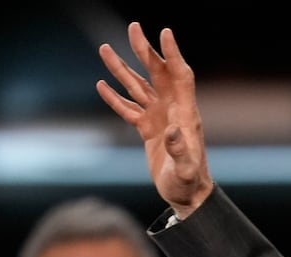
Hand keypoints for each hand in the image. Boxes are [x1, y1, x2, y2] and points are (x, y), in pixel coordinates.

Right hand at [96, 22, 213, 217]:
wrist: (186, 196)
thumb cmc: (188, 184)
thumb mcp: (186, 170)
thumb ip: (180, 150)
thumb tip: (171, 131)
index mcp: (184, 114)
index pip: (180, 76)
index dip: (172, 54)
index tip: (164, 32)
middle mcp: (171, 110)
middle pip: (157, 73)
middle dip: (145, 51)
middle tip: (133, 27)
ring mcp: (158, 118)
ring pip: (138, 87)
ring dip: (123, 68)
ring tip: (105, 49)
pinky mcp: (147, 130)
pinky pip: (128, 108)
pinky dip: (115, 97)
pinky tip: (102, 85)